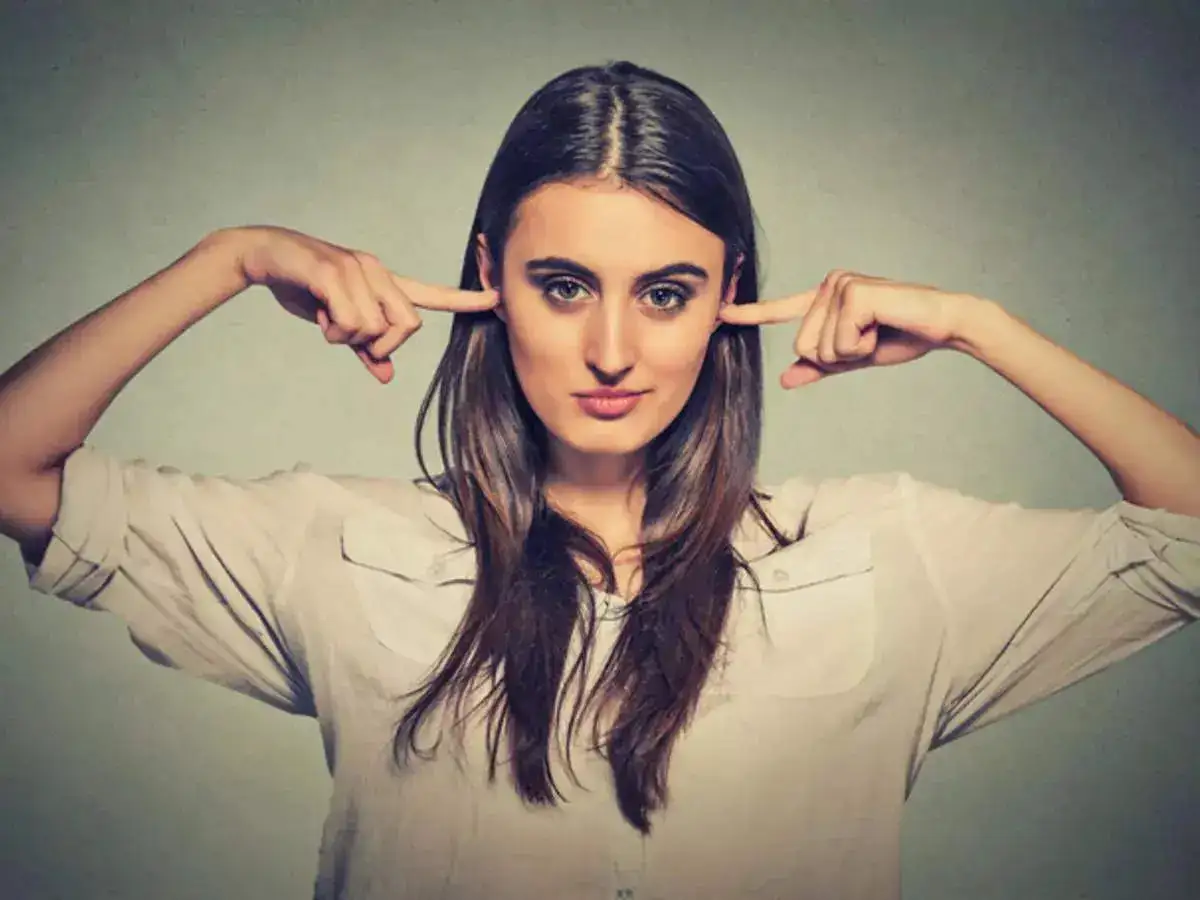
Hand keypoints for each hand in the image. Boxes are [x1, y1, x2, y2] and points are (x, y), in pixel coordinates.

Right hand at [233, 225, 499, 383]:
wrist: (263, 256)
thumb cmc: (303, 288)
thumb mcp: (337, 322)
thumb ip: (364, 348)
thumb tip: (386, 375)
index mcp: (383, 282)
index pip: (430, 294)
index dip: (463, 300)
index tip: (496, 300)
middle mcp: (376, 271)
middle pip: (407, 326)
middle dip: (383, 345)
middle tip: (354, 341)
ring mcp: (356, 269)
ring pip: (375, 328)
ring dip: (349, 338)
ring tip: (328, 321)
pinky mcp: (333, 272)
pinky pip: (350, 320)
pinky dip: (334, 330)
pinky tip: (319, 315)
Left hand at [717, 269, 975, 387]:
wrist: (943, 325)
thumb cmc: (901, 336)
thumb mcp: (853, 358)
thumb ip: (820, 366)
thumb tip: (786, 378)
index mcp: (824, 298)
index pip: (781, 311)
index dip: (750, 314)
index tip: (721, 314)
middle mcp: (828, 285)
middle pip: (803, 347)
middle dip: (837, 358)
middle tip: (870, 340)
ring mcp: (839, 285)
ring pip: (819, 348)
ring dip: (851, 353)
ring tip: (877, 332)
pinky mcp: (853, 293)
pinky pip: (839, 343)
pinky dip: (862, 347)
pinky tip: (883, 327)